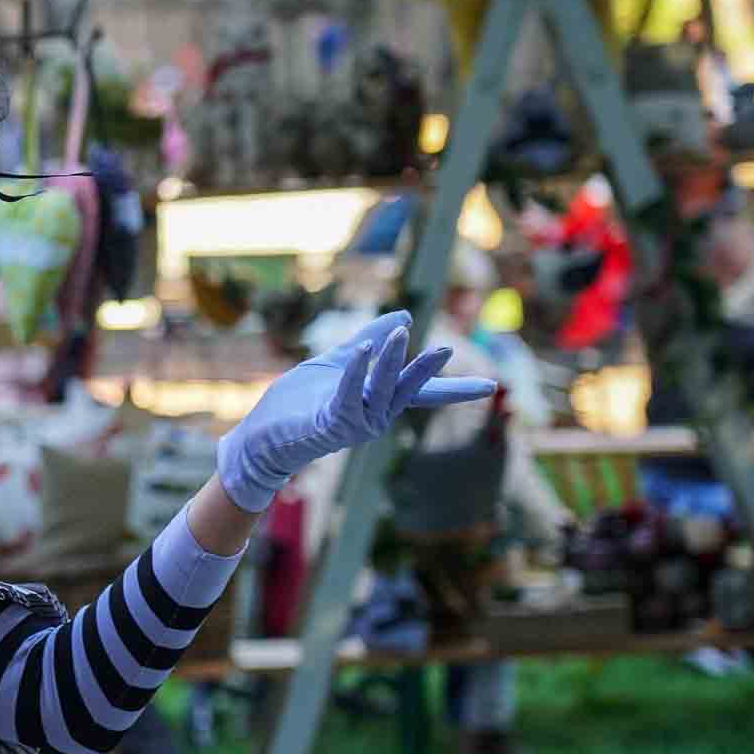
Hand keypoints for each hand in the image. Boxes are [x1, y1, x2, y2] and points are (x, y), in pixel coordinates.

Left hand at [218, 311, 495, 512]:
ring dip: (390, 362)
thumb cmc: (298, 404)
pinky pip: (347, 396)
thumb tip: (404, 316)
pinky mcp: (329, 425)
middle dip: (425, 371)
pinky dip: (356, 372)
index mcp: (376, 401)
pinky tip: (364, 349)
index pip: (420, 392)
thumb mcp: (336, 363)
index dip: (455, 388)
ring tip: (402, 334)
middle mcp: (372, 416)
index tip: (491, 385)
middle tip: (447, 349)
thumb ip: (367, 342)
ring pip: (380, 391)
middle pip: (406, 390)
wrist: (262, 437)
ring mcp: (353, 423)